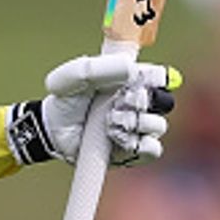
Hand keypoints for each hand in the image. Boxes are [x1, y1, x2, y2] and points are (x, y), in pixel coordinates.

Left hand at [7, 53, 180, 166]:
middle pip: (165, 101)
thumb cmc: (67, 99)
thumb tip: (130, 68)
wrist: (54, 130)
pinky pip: (153, 149)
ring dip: (135, 122)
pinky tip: (116, 138)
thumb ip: (97, 68)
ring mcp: (138, 129)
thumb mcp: (75, 77)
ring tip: (110, 122)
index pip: (161, 76)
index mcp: (131, 81)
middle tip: (122, 101)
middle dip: (145, 101)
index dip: (157, 78)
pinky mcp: (135, 152)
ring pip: (158, 125)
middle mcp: (140, 104)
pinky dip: (137, 144)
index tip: (139, 81)